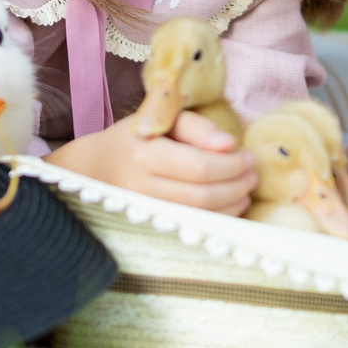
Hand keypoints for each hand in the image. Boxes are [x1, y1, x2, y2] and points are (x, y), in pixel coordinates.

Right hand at [52, 109, 255, 213]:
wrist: (94, 168)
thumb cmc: (136, 138)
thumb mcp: (162, 120)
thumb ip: (197, 127)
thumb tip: (229, 144)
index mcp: (143, 154)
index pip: (198, 167)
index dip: (230, 165)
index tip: (247, 156)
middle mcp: (139, 188)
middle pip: (201, 196)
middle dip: (236, 186)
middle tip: (252, 173)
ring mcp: (143, 213)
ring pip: (198, 217)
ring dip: (232, 204)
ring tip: (246, 188)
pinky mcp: (149, 227)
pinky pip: (191, 227)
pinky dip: (218, 218)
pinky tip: (231, 205)